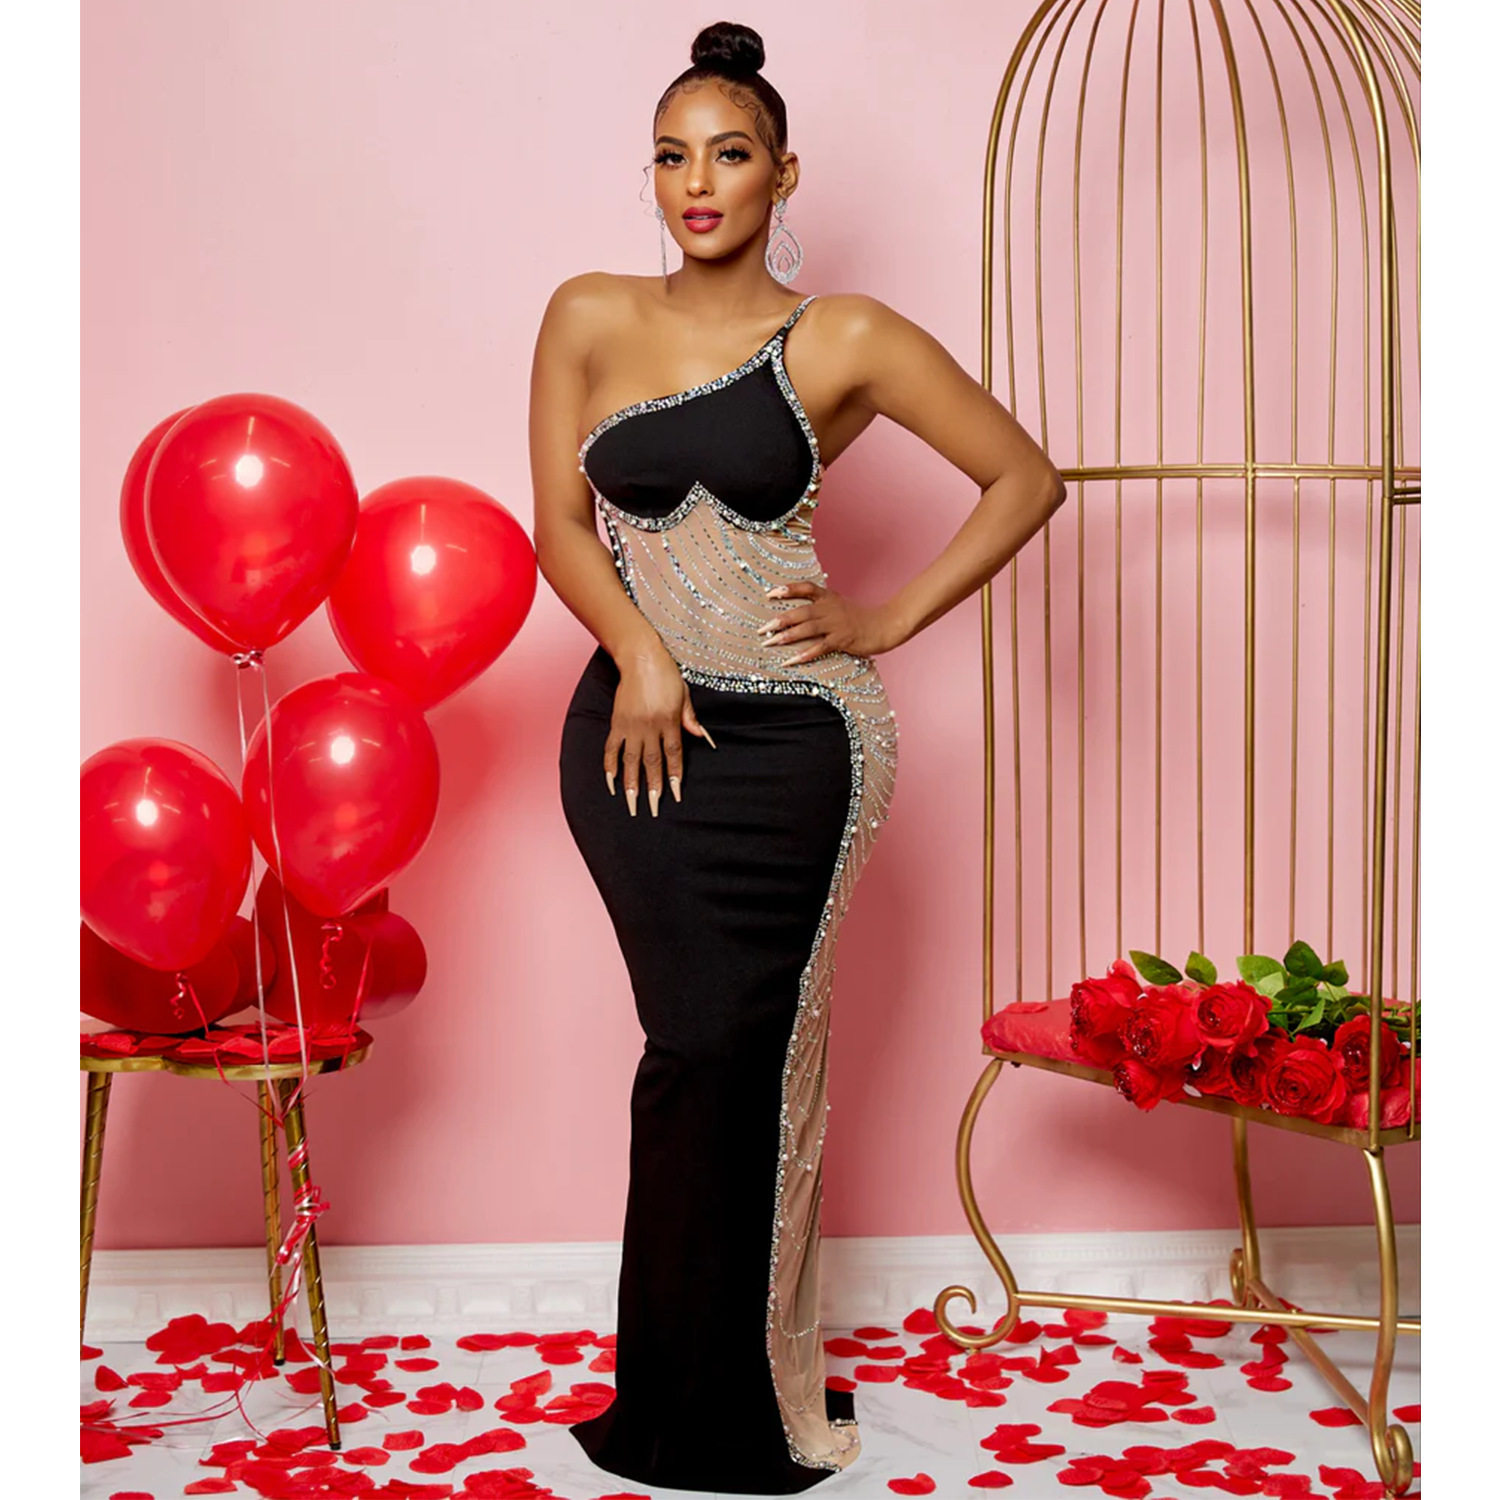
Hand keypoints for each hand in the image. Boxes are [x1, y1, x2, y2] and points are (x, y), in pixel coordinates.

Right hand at [606, 648, 715, 817]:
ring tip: (631, 803)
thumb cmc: (666, 675)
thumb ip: (690, 718)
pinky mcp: (617, 722)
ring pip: (631, 760)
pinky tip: (611, 782)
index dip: (675, 776)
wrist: (641, 657)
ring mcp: (631, 725)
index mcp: (669, 721)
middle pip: (652, 762)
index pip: (673, 755)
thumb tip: (703, 738)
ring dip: (631, 783)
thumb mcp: (684, 695)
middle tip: (652, 809)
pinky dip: (610, 765)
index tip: (676, 794)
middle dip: (653, 787)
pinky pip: (611, 748)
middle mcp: (650, 726)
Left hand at [757, 581, 903, 663]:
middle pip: (800, 611)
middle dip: (779, 620)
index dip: (787, 589)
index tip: (769, 593)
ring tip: (771, 642)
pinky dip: (804, 654)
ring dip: (787, 636)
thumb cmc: (860, 618)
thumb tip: (798, 614)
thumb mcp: (839, 606)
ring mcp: (836, 624)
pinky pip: (819, 647)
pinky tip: (791, 661)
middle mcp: (830, 608)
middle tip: (761, 629)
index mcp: (829, 597)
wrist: (884, 625)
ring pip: (807, 629)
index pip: (806, 588)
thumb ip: (821, 606)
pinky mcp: (842, 640)